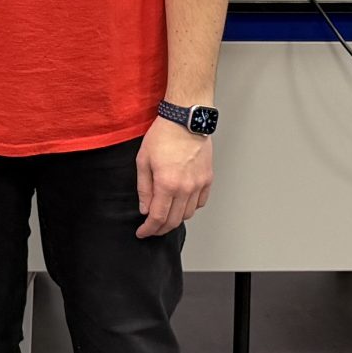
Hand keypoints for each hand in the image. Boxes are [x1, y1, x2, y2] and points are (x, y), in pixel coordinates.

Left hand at [136, 117, 213, 238]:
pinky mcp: (208, 178)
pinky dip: (191, 208)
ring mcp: (199, 184)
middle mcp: (185, 188)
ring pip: (189, 214)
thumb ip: (144, 188)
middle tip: (152, 229)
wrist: (185, 119)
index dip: (149, 229)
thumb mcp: (143, 160)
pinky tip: (182, 204)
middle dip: (160, 229)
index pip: (158, 217)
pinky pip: (201, 202)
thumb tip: (145, 209)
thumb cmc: (163, 135)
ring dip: (176, 219)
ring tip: (165, 216)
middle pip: (174, 220)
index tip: (142, 233)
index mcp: (167, 184)